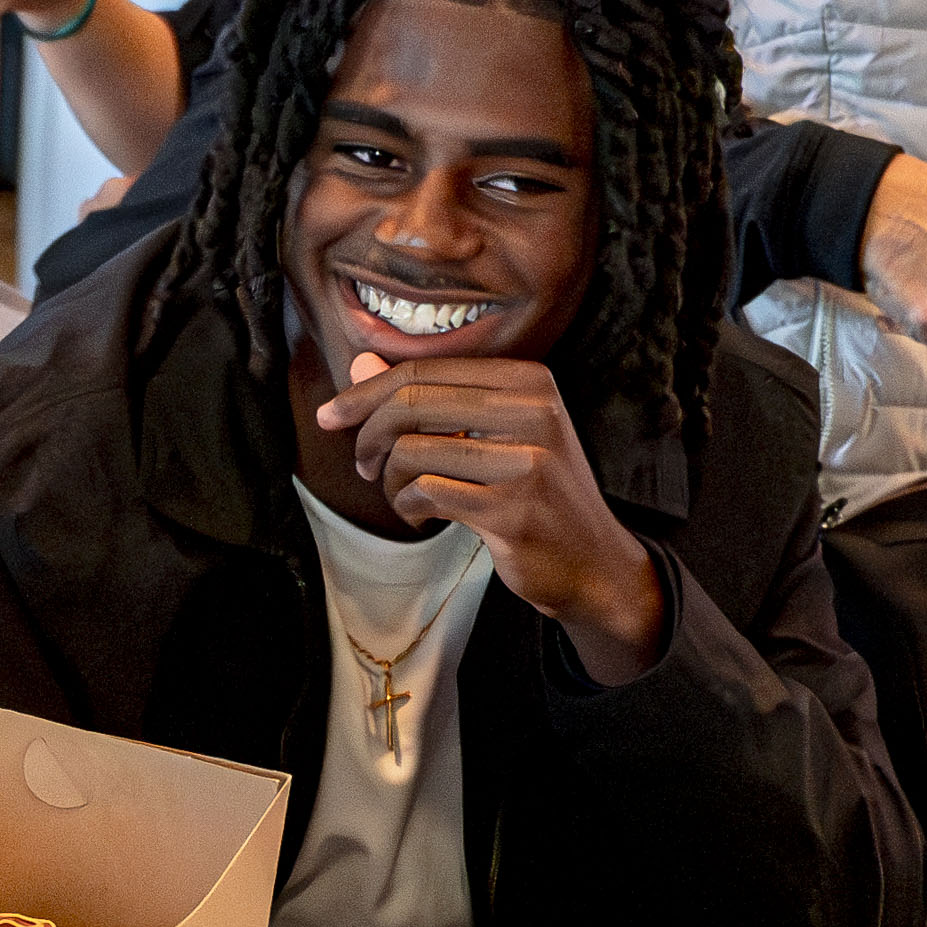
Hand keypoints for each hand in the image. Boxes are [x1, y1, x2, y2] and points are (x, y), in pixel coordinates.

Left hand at [312, 351, 663, 675]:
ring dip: (390, 481)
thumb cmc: (536, 493)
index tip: (331, 416)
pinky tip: (421, 517)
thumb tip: (359, 363)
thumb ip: (428, 398)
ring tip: (403, 497)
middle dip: (368, 435)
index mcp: (530, 381)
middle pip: (413, 402)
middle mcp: (534, 412)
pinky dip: (408, 508)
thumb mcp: (491, 433)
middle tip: (361, 464)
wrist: (594, 563)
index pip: (426, 370)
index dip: (366, 392)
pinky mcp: (513, 511)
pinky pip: (427, 495)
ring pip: (413, 452)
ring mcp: (527, 462)